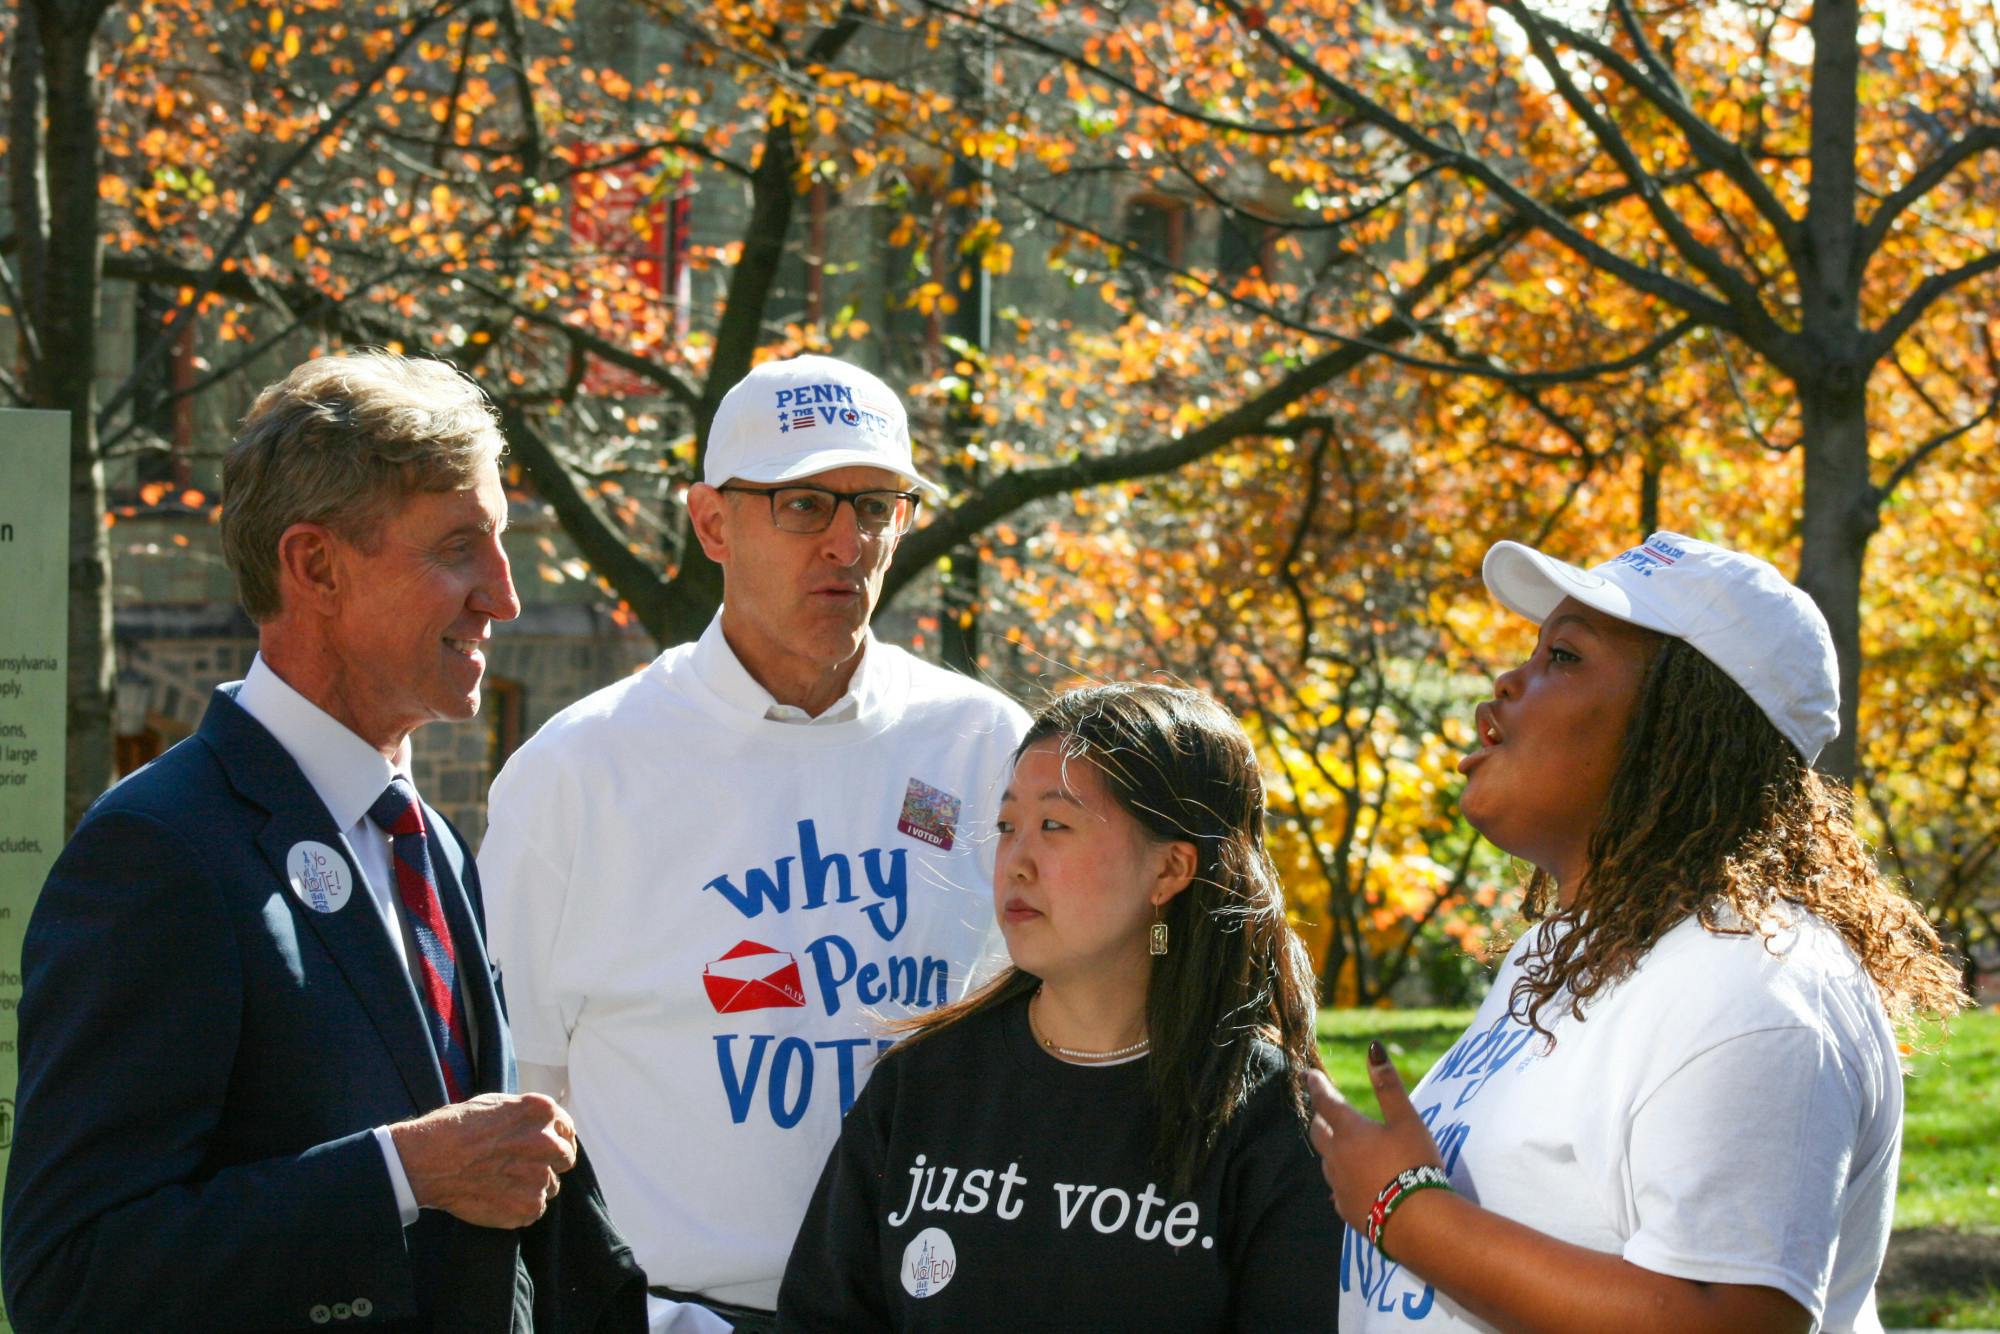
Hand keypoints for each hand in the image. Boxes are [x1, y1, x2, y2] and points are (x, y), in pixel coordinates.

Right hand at [388, 1092, 577, 1227]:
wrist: (428, 1160)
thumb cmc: (455, 1128)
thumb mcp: (496, 1105)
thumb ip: (526, 1116)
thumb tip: (544, 1127)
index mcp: (542, 1112)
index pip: (567, 1130)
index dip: (556, 1140)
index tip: (545, 1150)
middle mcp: (548, 1142)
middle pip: (565, 1159)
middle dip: (548, 1163)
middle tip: (521, 1169)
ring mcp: (540, 1176)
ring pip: (550, 1186)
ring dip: (532, 1187)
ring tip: (501, 1183)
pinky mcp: (529, 1206)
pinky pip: (535, 1210)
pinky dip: (519, 1208)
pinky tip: (496, 1198)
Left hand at [1306, 1042, 1443, 1231]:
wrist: (1417, 1222)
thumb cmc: (1414, 1165)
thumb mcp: (1406, 1121)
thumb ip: (1388, 1085)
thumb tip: (1373, 1047)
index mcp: (1349, 1131)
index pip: (1325, 1101)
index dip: (1316, 1085)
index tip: (1308, 1074)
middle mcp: (1336, 1157)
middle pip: (1318, 1131)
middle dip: (1320, 1117)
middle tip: (1323, 1110)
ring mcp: (1338, 1185)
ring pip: (1326, 1160)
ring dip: (1329, 1148)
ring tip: (1339, 1144)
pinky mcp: (1345, 1209)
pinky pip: (1336, 1189)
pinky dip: (1341, 1179)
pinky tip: (1348, 1183)